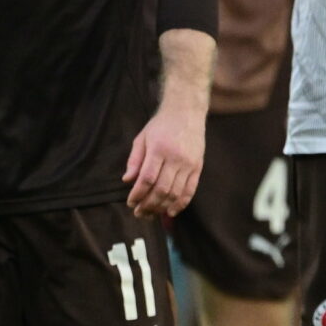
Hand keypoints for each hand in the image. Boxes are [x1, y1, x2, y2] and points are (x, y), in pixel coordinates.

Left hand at [123, 101, 204, 218]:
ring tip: (152, 214)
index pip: (147, 179)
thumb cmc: (161, 125)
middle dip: (148, 205)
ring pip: (176, 192)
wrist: (187, 112)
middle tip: (139, 213)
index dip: (138, 194)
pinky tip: (171, 212)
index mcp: (159, 150)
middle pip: (161, 189)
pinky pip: (190, 190)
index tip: (130, 203)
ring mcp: (189, 164)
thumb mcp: (142, 138)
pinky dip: (181, 203)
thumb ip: (134, 160)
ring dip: (162, 207)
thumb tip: (127, 180)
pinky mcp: (198, 167)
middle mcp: (176, 158)